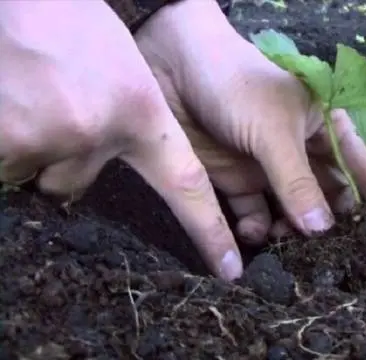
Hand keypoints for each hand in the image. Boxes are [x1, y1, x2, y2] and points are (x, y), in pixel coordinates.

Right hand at [0, 1, 242, 279]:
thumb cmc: (73, 16)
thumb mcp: (121, 67)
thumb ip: (126, 123)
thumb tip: (102, 171)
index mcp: (139, 111)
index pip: (186, 186)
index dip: (208, 231)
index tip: (229, 269)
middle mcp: (97, 131)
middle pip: (72, 182)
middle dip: (60, 157)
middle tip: (51, 104)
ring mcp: (48, 136)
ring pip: (36, 169)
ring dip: (29, 140)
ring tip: (29, 91)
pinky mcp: (6, 140)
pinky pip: (5, 161)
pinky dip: (5, 135)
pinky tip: (11, 94)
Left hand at [134, 1, 365, 242]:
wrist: (170, 65)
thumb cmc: (237, 82)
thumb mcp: (275, 129)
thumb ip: (298, 182)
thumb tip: (323, 230)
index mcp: (328, 128)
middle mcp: (304, 152)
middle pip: (331, 200)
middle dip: (336, 230)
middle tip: (341, 263)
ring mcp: (271, 168)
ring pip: (293, 214)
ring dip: (295, 236)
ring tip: (293, 255)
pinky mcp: (236, 180)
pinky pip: (255, 215)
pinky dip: (258, 231)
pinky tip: (257, 240)